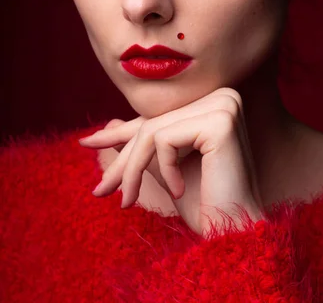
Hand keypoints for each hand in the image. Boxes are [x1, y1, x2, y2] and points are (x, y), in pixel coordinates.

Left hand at [78, 87, 264, 235]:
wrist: (232, 231)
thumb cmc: (205, 202)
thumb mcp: (165, 167)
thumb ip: (143, 144)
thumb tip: (110, 123)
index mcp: (214, 102)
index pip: (159, 118)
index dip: (122, 135)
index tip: (85, 142)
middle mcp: (223, 95)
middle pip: (154, 123)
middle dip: (123, 160)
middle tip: (99, 191)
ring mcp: (224, 105)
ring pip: (154, 131)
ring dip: (134, 169)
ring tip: (128, 200)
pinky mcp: (220, 121)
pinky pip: (165, 139)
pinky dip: (164, 169)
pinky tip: (180, 190)